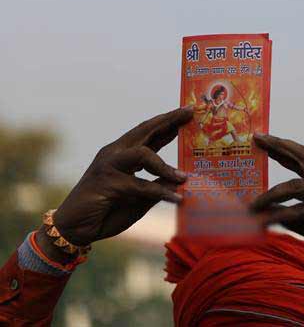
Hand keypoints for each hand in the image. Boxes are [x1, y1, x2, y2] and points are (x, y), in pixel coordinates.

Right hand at [39, 107, 192, 262]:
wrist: (75, 230)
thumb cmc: (107, 212)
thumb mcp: (140, 199)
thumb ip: (158, 187)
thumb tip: (182, 180)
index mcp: (123, 154)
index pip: (149, 133)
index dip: (168, 122)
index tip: (188, 112)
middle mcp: (115, 154)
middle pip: (145, 131)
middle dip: (169, 120)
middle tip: (190, 111)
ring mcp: (108, 166)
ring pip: (143, 154)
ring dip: (165, 166)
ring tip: (185, 178)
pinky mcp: (106, 183)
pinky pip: (140, 185)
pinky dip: (159, 193)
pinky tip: (176, 199)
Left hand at [250, 134, 303, 290]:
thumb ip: (300, 215)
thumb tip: (276, 215)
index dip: (286, 148)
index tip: (267, 140)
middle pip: (302, 156)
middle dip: (278, 146)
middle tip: (257, 139)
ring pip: (292, 186)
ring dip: (269, 196)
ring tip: (252, 206)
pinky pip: (296, 211)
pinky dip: (277, 217)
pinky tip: (264, 222)